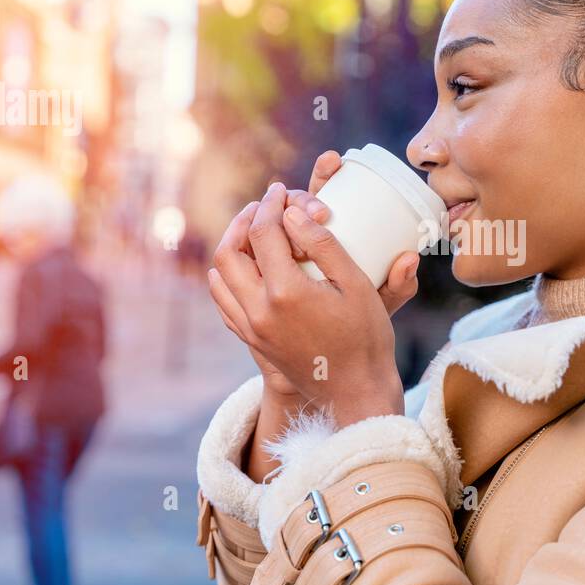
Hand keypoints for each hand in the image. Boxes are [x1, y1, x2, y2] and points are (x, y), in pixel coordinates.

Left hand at [209, 181, 410, 426]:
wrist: (356, 392)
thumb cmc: (366, 338)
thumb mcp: (357, 286)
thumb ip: (325, 246)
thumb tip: (294, 216)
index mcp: (286, 292)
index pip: (264, 233)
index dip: (271, 205)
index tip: (281, 192)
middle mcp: (259, 310)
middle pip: (229, 252)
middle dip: (243, 222)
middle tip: (262, 208)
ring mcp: (251, 329)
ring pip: (219, 278)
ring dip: (231, 249)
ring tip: (252, 233)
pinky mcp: (252, 341)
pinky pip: (224, 303)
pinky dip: (227, 279)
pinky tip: (246, 270)